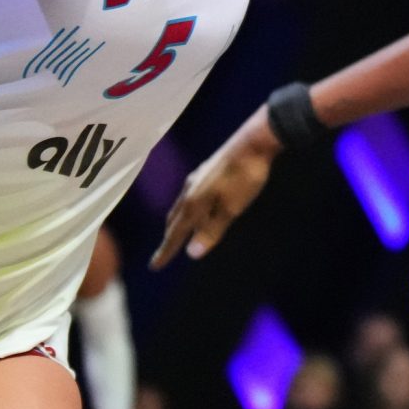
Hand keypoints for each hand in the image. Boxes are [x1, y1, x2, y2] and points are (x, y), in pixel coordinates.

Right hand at [150, 113, 278, 268]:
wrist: (254, 142)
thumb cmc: (245, 177)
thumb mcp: (232, 208)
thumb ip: (212, 230)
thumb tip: (191, 253)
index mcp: (194, 202)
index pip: (175, 233)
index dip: (166, 251)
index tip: (154, 267)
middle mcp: (189, 190)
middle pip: (174, 219)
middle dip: (169, 237)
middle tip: (164, 253)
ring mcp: (197, 178)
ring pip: (181, 205)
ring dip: (177, 222)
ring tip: (176, 232)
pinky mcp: (206, 171)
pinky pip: (189, 195)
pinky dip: (187, 208)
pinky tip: (195, 206)